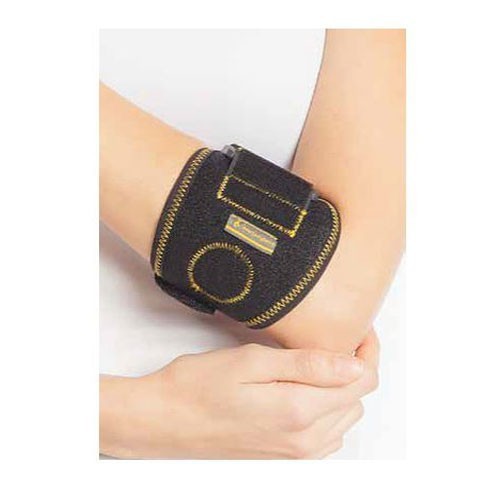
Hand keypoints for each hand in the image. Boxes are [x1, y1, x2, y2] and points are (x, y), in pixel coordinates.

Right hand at [100, 333, 378, 458]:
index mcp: (299, 412)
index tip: (358, 330)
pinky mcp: (284, 459)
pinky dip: (326, 409)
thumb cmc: (198, 387)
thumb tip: (354, 363)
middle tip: (334, 339)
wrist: (163, 421)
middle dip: (354, 366)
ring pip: (344, 417)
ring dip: (341, 388)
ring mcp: (295, 455)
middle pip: (356, 399)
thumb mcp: (252, 361)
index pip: (362, 381)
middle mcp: (305, 441)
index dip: (367, 351)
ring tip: (316, 363)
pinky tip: (304, 390)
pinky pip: (326, 436)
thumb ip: (308, 365)